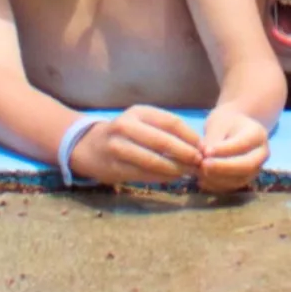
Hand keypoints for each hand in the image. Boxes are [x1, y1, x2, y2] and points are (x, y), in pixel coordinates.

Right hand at [70, 105, 203, 185]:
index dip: (190, 136)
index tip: (203, 147)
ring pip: (152, 159)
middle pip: (163, 140)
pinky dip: (160, 177)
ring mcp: (117, 147)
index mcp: (139, 112)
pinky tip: (172, 179)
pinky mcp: (112, 167)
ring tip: (188, 173)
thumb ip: (165, 130)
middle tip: (199, 163)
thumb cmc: (124, 134)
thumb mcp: (142, 123)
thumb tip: (198, 145)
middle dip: (185, 153)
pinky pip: (141, 174)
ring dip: (174, 168)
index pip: (171, 122)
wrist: (87, 145)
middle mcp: (126, 126)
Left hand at [196, 106, 269, 194]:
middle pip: (246, 165)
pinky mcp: (246, 179)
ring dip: (217, 179)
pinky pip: (232, 187)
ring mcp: (256, 169)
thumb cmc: (225, 124)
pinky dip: (216, 186)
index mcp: (258, 134)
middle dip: (223, 168)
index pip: (243, 144)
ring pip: (239, 179)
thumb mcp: (219, 125)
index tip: (205, 151)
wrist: (233, 130)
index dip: (224, 150)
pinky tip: (201, 181)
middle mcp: (262, 154)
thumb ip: (212, 140)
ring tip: (199, 172)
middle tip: (202, 165)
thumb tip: (204, 156)